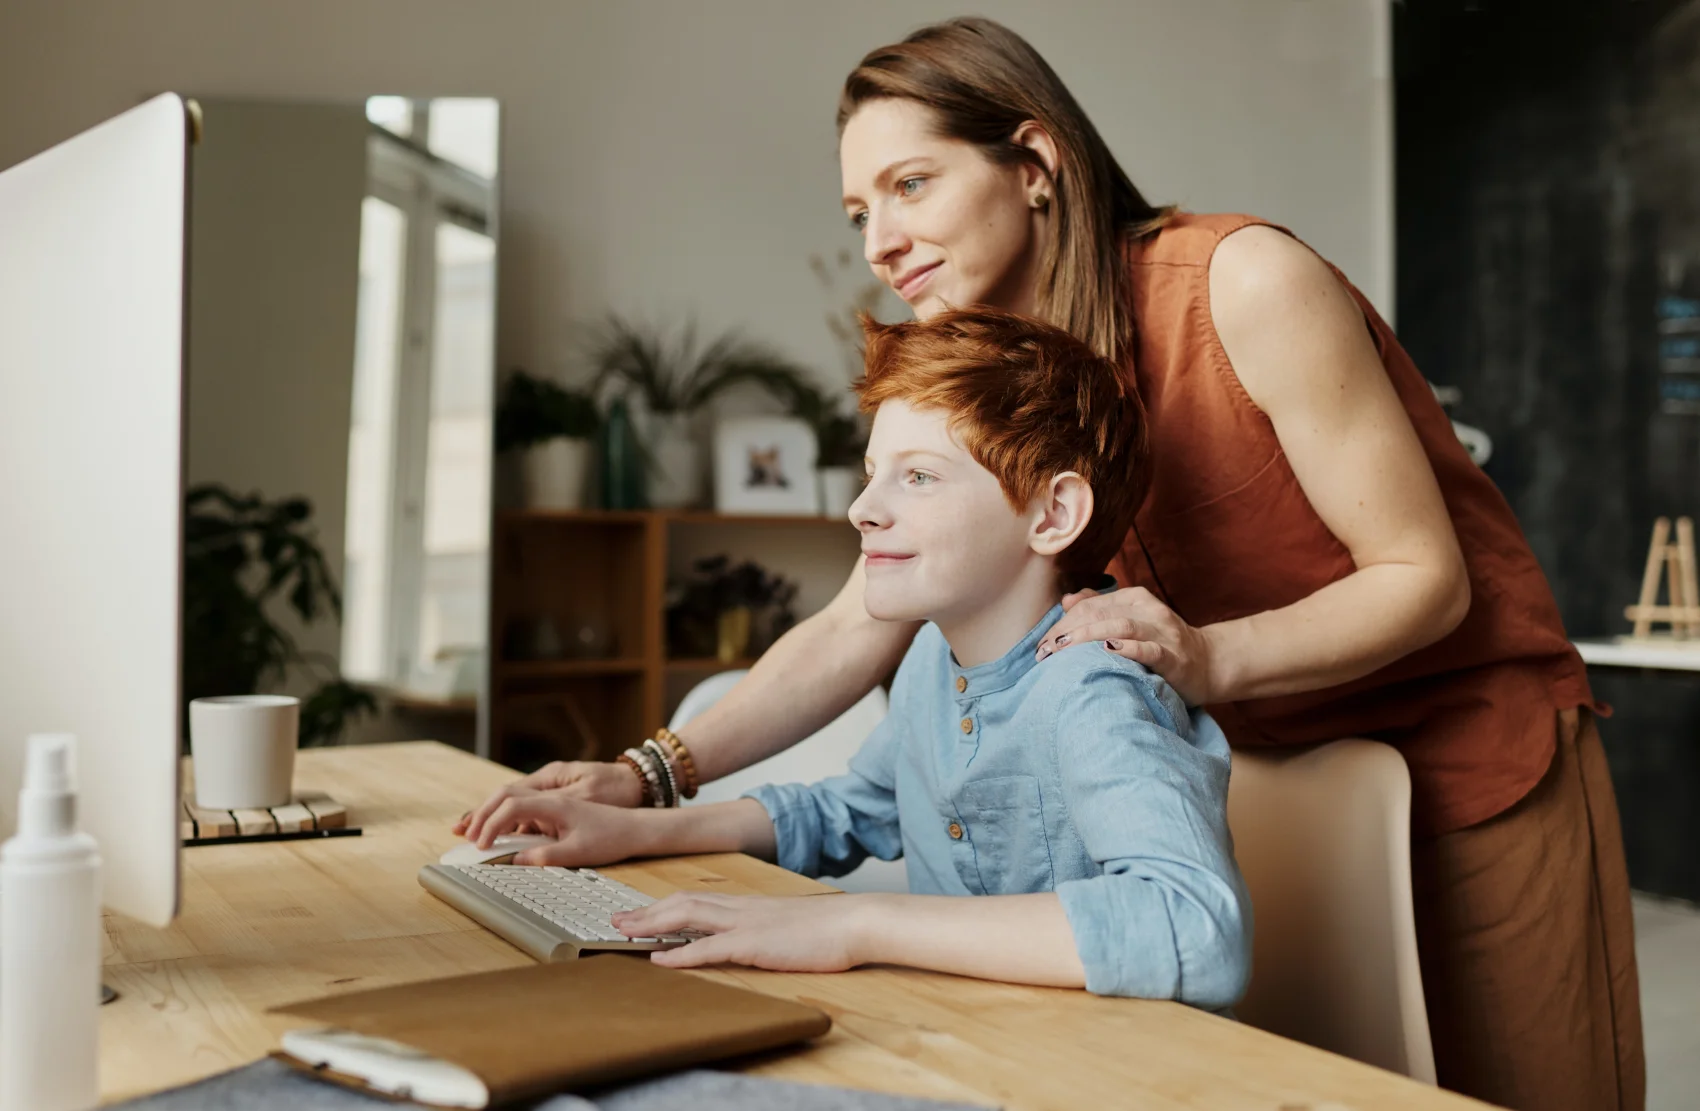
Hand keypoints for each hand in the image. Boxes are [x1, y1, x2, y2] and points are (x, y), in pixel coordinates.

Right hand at [453, 760, 641, 838]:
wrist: (636, 827)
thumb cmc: (611, 837)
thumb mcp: (579, 851)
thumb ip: (545, 856)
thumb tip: (514, 862)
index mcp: (555, 801)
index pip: (511, 806)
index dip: (490, 824)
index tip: (480, 846)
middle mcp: (551, 794)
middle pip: (505, 795)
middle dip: (481, 813)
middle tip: (461, 833)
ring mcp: (553, 798)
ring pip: (512, 800)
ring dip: (490, 814)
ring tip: (468, 831)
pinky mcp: (555, 807)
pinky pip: (524, 808)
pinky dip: (506, 819)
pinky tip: (497, 834)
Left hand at [614, 892, 870, 972]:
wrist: (857, 922)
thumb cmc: (831, 927)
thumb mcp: (790, 924)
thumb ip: (767, 926)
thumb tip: (752, 935)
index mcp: (749, 904)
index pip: (697, 898)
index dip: (664, 905)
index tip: (640, 912)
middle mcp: (741, 908)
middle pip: (683, 902)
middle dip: (647, 911)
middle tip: (617, 921)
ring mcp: (747, 923)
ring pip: (688, 916)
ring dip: (652, 924)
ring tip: (625, 932)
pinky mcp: (755, 943)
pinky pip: (710, 947)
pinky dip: (680, 954)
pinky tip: (660, 960)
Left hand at [1034, 586, 1217, 704]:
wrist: (1209, 663)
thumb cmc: (1162, 645)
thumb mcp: (1133, 620)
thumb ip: (1101, 608)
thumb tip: (1067, 601)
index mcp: (1135, 598)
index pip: (1090, 604)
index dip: (1062, 623)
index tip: (1042, 645)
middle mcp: (1148, 610)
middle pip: (1100, 613)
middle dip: (1068, 631)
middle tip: (1045, 652)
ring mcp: (1162, 633)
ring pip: (1120, 626)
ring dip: (1088, 636)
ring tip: (1064, 649)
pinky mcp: (1174, 657)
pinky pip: (1149, 650)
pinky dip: (1128, 649)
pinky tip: (1108, 650)